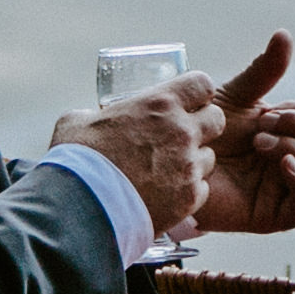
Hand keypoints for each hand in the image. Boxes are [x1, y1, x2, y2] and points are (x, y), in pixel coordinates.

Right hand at [59, 70, 211, 230]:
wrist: (82, 209)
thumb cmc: (77, 162)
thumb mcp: (77, 122)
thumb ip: (94, 115)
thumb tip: (91, 118)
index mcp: (159, 104)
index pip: (202, 84)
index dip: (197, 93)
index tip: (188, 102)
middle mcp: (181, 132)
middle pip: (217, 120)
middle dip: (204, 126)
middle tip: (182, 137)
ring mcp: (188, 166)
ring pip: (210, 158)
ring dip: (194, 162)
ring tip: (168, 172)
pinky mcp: (189, 199)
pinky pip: (201, 190)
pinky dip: (187, 193)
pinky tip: (166, 196)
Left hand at [190, 28, 294, 237]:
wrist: (173, 166)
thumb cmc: (203, 133)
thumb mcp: (235, 98)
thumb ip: (263, 71)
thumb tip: (284, 34)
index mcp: (292, 132)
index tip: (265, 112)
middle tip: (261, 128)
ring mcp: (288, 188)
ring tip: (260, 146)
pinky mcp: (277, 216)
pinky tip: (282, 165)